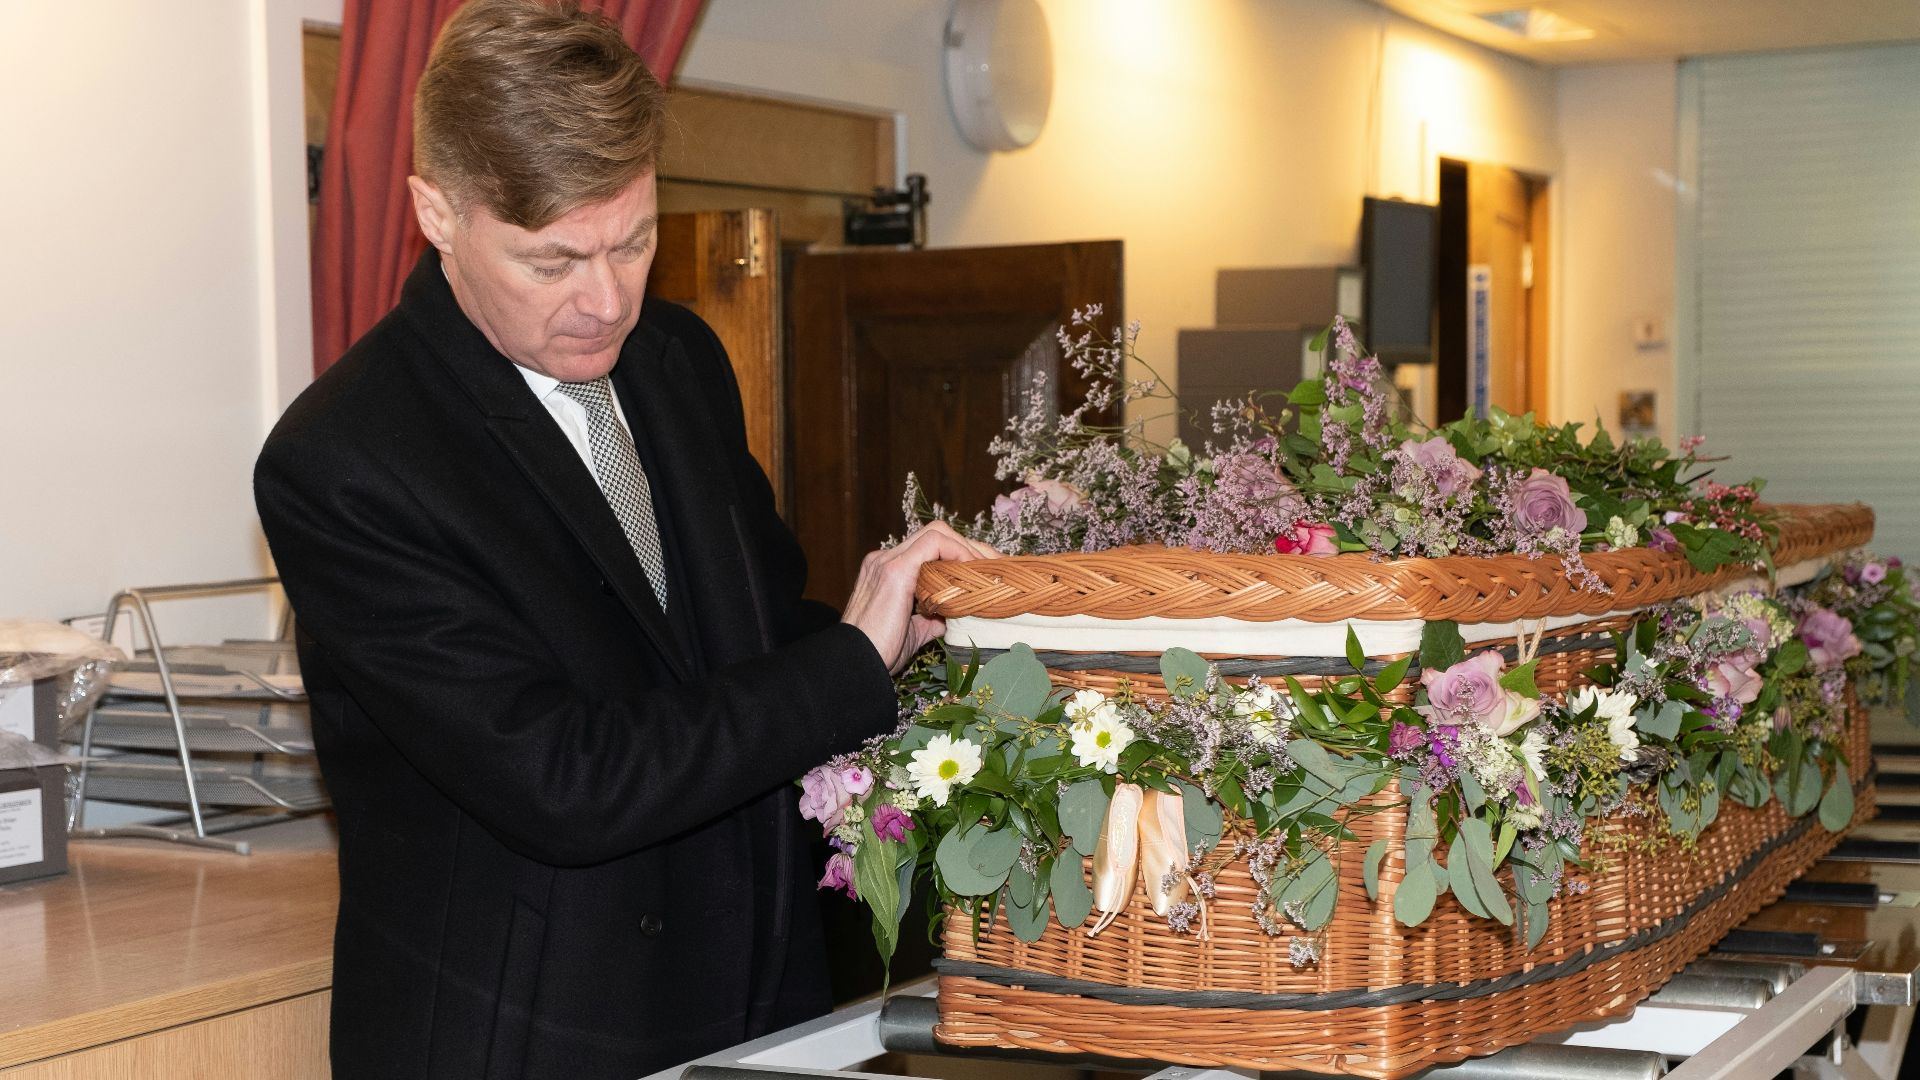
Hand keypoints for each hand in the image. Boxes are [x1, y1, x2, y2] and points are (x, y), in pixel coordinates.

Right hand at [842, 521, 999, 671]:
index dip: (960, 556)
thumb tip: (956, 616)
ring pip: (937, 533)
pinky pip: (934, 544)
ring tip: (987, 570)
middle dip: (970, 547)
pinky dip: (957, 552)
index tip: (984, 575)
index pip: (931, 548)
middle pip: (937, 534)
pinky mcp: (894, 570)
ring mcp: (887, 561)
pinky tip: (971, 573)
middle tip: (996, 569)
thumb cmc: (878, 654)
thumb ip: (932, 618)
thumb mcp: (912, 632)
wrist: (854, 665)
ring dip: (967, 548)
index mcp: (887, 571)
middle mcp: (885, 559)